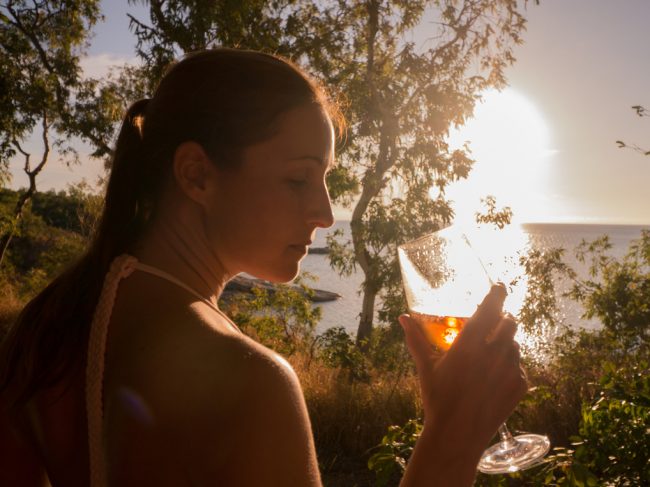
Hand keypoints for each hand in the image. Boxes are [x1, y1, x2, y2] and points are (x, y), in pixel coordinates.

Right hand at [399, 284, 527, 459]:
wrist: (457, 435)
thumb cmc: (438, 399)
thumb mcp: (426, 367)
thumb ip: (416, 339)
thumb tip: (403, 318)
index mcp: (470, 343)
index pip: (492, 307)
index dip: (498, 292)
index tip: (499, 286)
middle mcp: (494, 352)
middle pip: (510, 321)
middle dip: (503, 318)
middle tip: (493, 323)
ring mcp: (510, 369)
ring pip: (515, 344)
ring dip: (506, 343)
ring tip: (491, 354)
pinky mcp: (520, 386)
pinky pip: (520, 367)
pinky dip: (510, 366)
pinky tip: (495, 377)